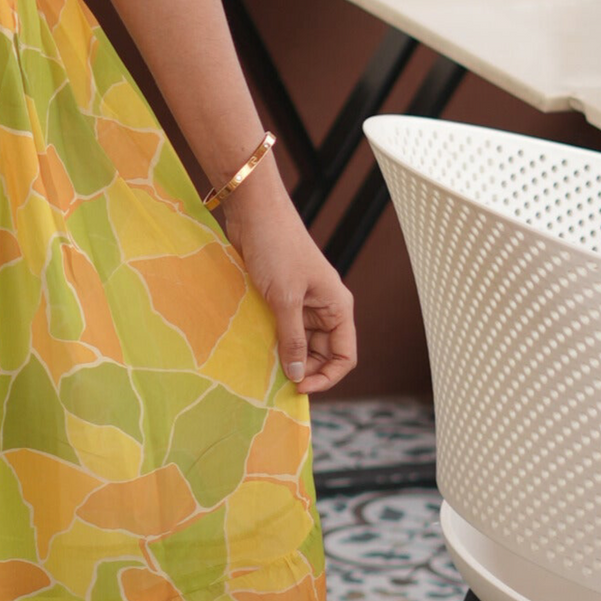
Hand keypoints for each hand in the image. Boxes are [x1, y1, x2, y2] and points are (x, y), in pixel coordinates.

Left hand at [219, 168, 356, 393]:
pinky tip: (259, 351)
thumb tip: (296, 374)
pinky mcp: (283, 298)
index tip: (298, 387)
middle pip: (323, 353)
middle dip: (304, 369)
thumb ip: (292, 338)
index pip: (345, 355)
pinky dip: (275, 341)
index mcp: (338, 307)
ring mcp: (304, 304)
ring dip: (287, 356)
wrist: (255, 214)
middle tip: (276, 382)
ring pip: (302, 343)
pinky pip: (284, 329)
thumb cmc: (276, 249)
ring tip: (265, 368)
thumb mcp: (285, 299)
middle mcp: (325, 308)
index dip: (326, 376)